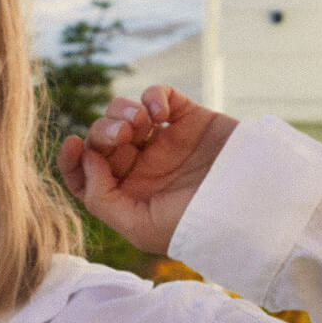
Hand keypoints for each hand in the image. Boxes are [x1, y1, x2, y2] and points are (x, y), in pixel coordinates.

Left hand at [57, 85, 237, 254]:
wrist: (250, 205)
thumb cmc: (197, 225)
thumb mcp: (140, 227)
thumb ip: (102, 199)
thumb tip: (87, 160)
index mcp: (128, 195)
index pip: (85, 174)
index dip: (71, 159)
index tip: (72, 144)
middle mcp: (142, 168)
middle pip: (102, 139)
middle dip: (103, 132)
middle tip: (124, 136)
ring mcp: (165, 142)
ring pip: (123, 113)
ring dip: (121, 111)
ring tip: (140, 124)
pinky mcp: (189, 119)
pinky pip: (159, 96)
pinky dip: (152, 95)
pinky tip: (160, 111)